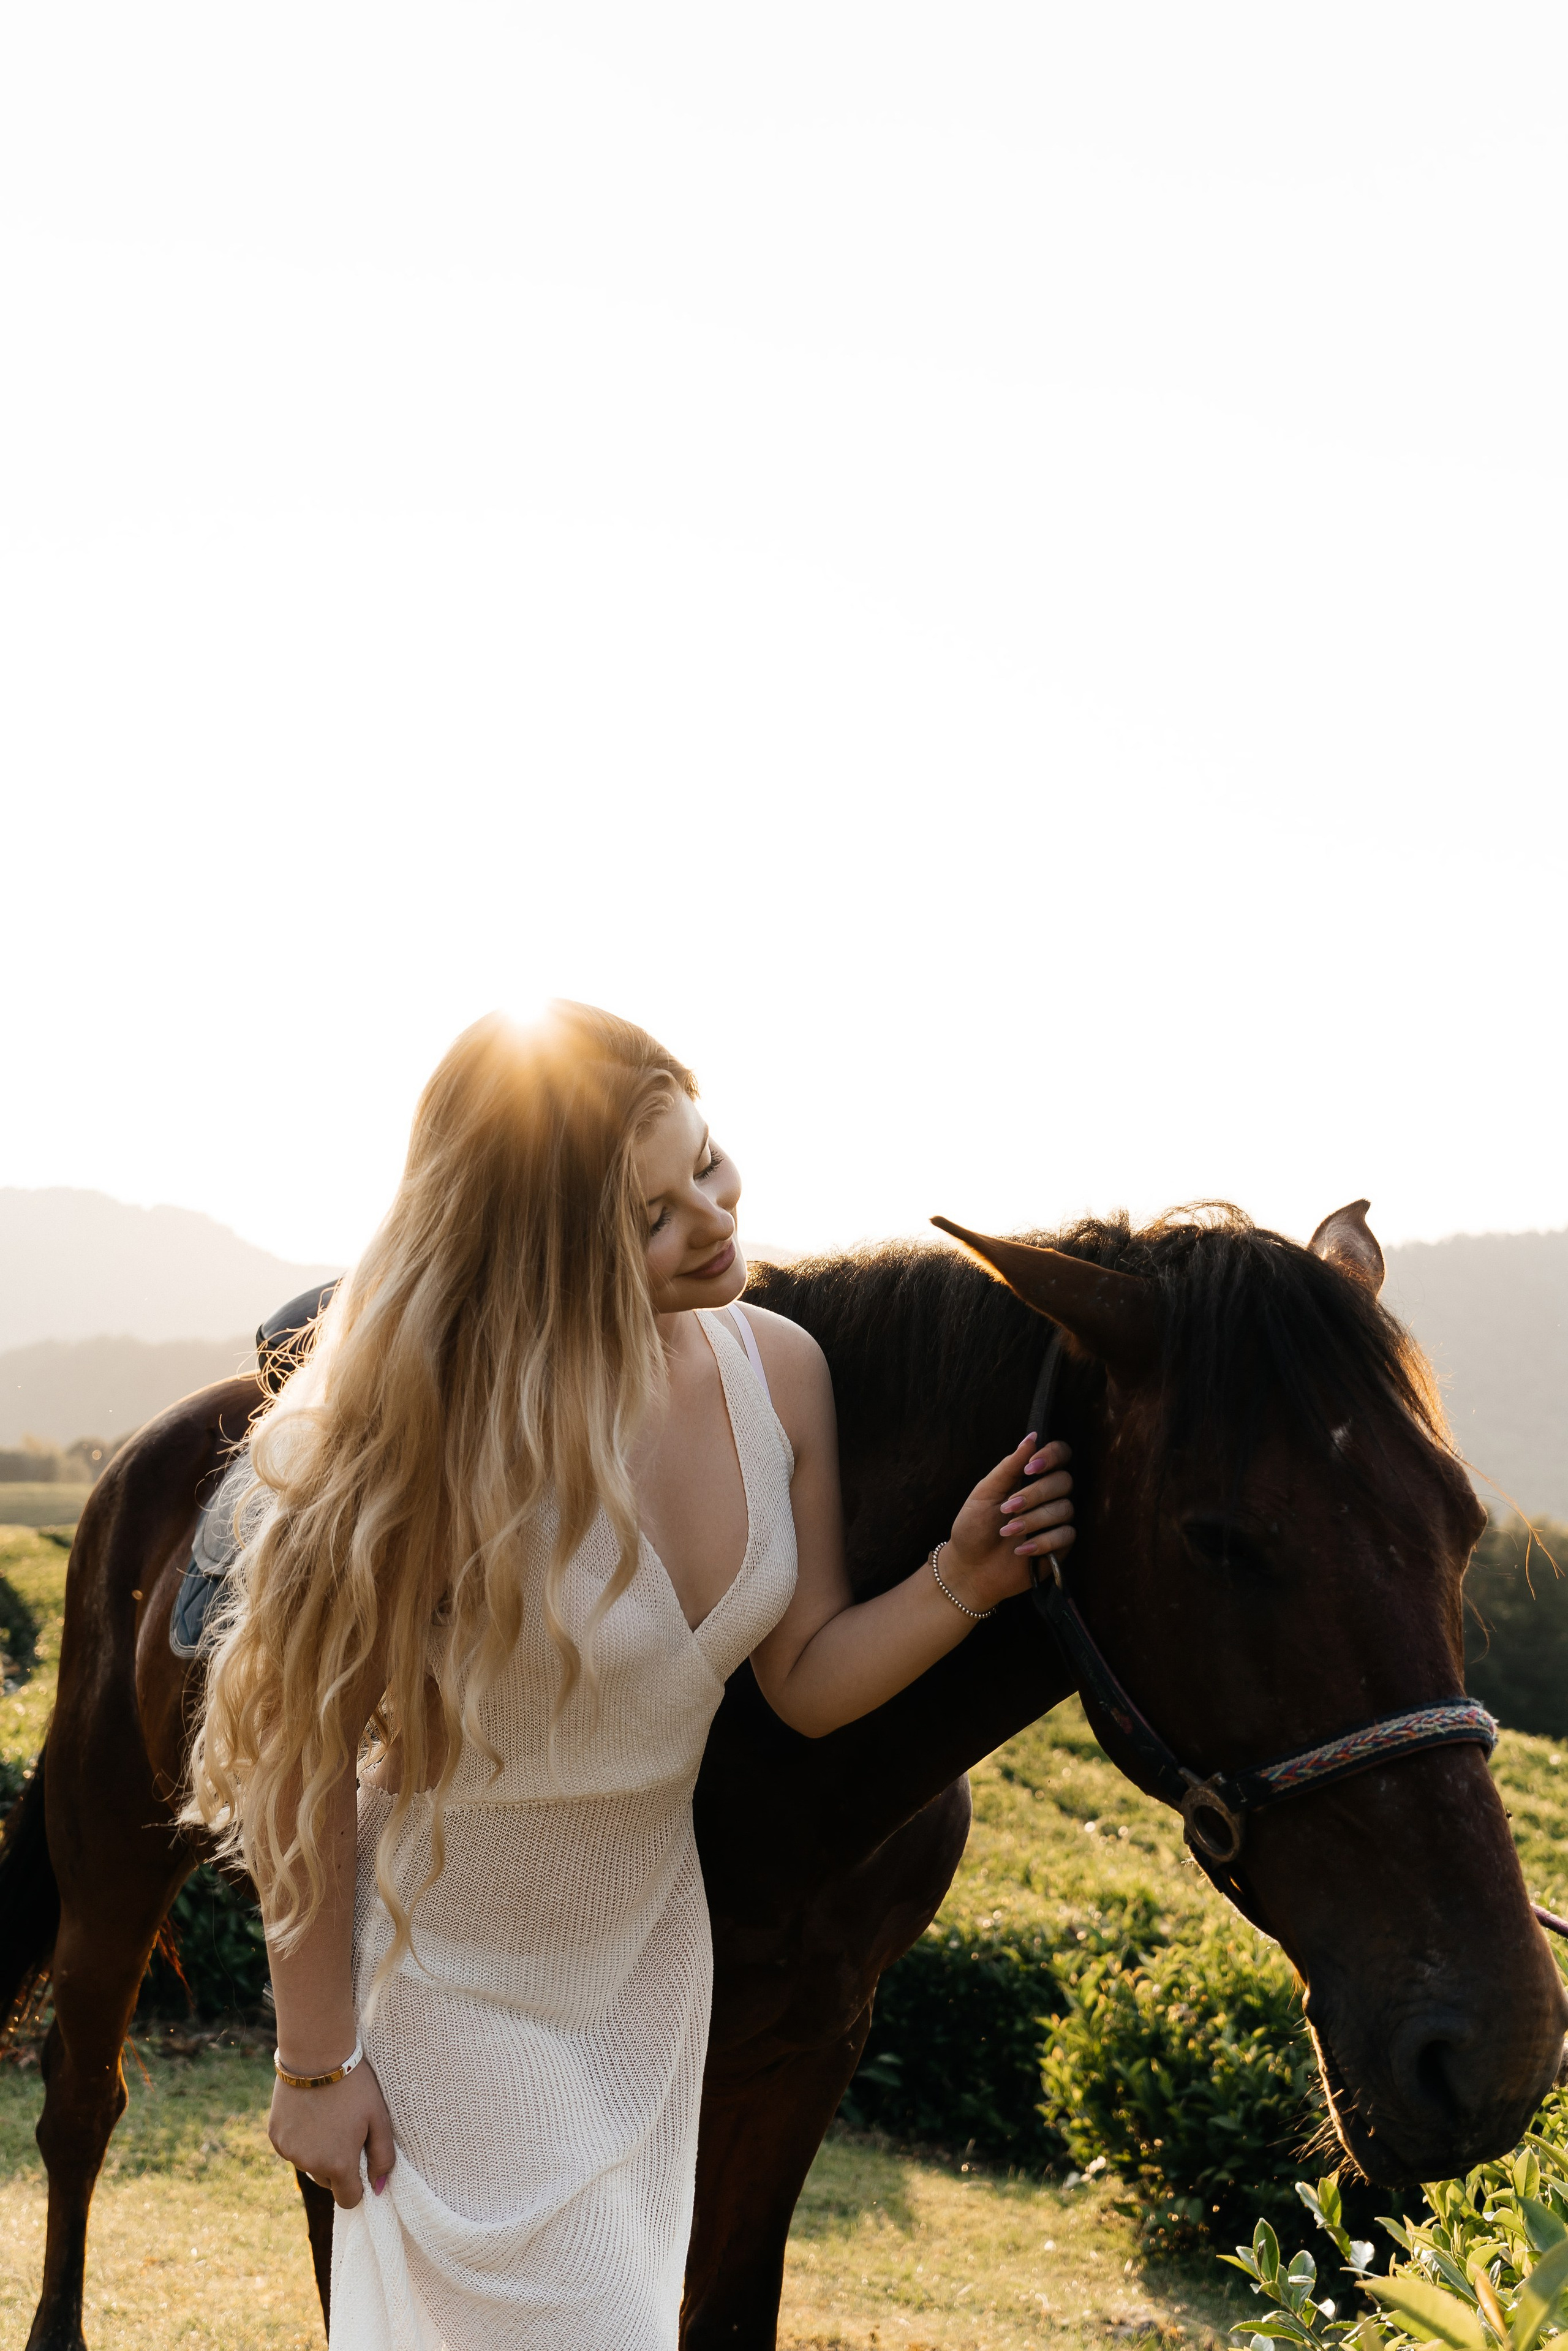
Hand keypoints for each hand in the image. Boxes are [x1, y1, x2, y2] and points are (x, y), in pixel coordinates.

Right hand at [268, 2059, 395, 2208]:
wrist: (316, 2054)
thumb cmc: (354, 2085)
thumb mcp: (379, 2118)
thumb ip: (383, 2157)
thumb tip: (379, 2188)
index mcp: (338, 2164)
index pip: (349, 2199)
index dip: (358, 2186)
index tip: (361, 2162)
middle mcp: (310, 2164)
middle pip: (328, 2181)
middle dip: (338, 2165)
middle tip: (346, 2131)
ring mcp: (289, 2151)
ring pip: (309, 2164)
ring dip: (318, 2152)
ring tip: (327, 2118)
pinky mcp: (275, 2137)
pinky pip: (292, 2148)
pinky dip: (301, 2139)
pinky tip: (309, 2112)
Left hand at [940, 1434, 1073, 1615]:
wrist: (970, 1568)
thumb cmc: (973, 1527)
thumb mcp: (985, 1492)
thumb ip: (1009, 1466)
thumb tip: (1032, 1437)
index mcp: (1030, 1478)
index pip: (1060, 1455)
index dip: (1052, 1456)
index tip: (1030, 1468)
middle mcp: (1048, 1496)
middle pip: (1064, 1482)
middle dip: (1035, 1495)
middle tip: (1007, 1508)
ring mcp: (1055, 1521)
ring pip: (1065, 1509)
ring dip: (1033, 1520)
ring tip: (1007, 1532)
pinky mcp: (1060, 1547)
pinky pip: (1066, 1535)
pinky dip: (1042, 1542)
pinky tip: (1021, 1550)